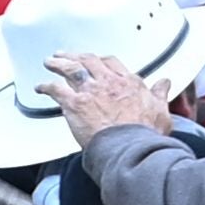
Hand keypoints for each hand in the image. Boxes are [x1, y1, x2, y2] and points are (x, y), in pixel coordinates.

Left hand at [49, 52, 165, 143]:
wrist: (130, 148)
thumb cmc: (145, 135)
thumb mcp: (161, 111)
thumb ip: (160, 95)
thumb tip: (165, 84)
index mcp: (129, 82)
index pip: (112, 63)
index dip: (101, 61)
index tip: (95, 62)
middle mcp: (108, 82)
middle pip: (89, 61)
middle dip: (76, 56)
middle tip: (67, 56)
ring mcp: (90, 91)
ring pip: (71, 69)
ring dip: (59, 63)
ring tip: (50, 62)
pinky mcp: (75, 104)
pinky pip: (56, 90)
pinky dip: (46, 86)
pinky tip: (40, 87)